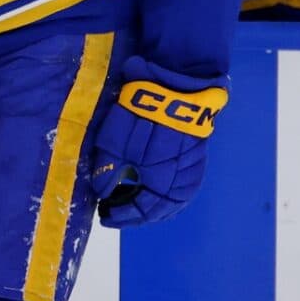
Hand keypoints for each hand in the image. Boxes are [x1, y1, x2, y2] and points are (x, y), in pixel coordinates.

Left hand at [87, 58, 226, 228]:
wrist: (177, 84)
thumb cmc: (141, 112)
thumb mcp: (114, 140)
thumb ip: (109, 170)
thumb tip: (104, 193)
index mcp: (159, 179)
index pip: (140, 210)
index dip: (121, 216)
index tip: (104, 215)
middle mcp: (179, 180)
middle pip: (156, 210)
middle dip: (133, 214)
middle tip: (114, 213)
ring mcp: (190, 170)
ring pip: (170, 202)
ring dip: (150, 208)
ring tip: (129, 205)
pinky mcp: (195, 160)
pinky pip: (181, 189)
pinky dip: (165, 197)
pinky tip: (151, 195)